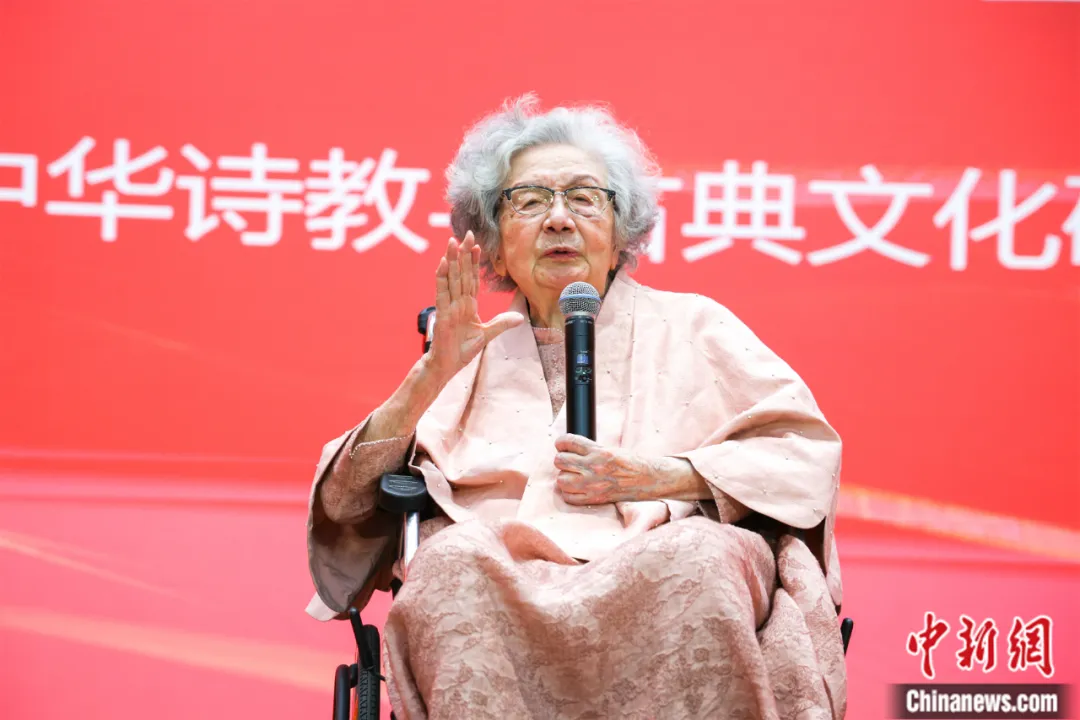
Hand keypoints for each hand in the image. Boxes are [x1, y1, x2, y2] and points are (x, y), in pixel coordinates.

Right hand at [425, 232, 523, 382]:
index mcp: (467, 305)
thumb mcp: (487, 335)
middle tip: (466, 233)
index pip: (471, 278)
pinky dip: (442, 278)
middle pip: (461, 272)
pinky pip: (442, 292)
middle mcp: (457, 301)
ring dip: (451, 259)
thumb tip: (520, 318)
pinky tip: (443, 263)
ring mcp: (448, 306)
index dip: (473, 262)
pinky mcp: (442, 313)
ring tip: (452, 242)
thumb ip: (501, 324)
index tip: (477, 246)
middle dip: (463, 253)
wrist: (447, 365)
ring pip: (450, 278)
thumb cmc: (461, 350)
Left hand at [553, 434, 660, 504]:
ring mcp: (593, 484)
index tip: (561, 445)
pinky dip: (569, 493)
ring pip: (561, 480)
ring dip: (564, 477)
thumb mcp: (610, 449)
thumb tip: (570, 450)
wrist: (647, 479)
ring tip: (572, 476)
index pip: (569, 442)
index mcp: (599, 452)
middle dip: (561, 460)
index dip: (561, 442)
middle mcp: (593, 467)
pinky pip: (569, 498)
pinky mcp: (595, 498)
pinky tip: (575, 489)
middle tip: (567, 462)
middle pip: (560, 461)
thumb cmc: (631, 463)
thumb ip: (590, 450)